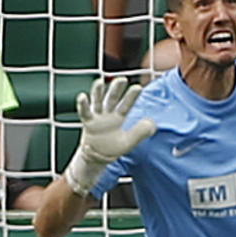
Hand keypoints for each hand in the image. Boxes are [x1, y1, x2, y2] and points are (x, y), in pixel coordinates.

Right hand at [65, 78, 156, 193]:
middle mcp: (109, 114)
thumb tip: (153, 125)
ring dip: (98, 92)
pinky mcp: (88, 122)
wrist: (98, 157)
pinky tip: (82, 96)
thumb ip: (139, 133)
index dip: (131, 97)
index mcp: (120, 117)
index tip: (138, 87)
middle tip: (122, 79)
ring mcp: (97, 117)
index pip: (126, 105)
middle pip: (112, 99)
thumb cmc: (114, 147)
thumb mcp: (129, 142)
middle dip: (116, 89)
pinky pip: (84, 113)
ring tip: (99, 82)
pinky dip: (82, 105)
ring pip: (97, 102)